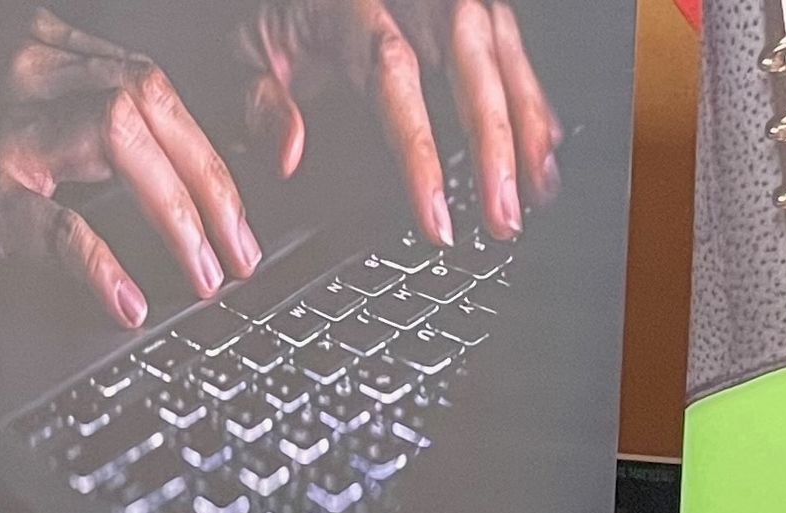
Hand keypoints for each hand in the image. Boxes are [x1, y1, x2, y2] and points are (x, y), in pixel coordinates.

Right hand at [0, 10, 263, 325]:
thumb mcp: (61, 139)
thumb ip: (133, 140)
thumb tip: (229, 170)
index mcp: (54, 56)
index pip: (154, 87)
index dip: (209, 153)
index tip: (239, 218)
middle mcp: (30, 75)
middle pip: (145, 102)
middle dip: (206, 181)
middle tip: (235, 254)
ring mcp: (6, 129)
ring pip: (116, 137)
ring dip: (175, 212)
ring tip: (201, 272)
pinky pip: (58, 223)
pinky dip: (102, 265)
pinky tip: (128, 299)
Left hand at [235, 0, 561, 244]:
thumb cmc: (270, 16)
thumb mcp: (242, 52)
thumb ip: (259, 102)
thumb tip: (288, 155)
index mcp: (351, 5)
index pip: (395, 75)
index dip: (421, 152)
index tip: (436, 217)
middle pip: (470, 58)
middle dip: (496, 144)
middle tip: (503, 217)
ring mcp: (441, 0)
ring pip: (502, 48)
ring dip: (526, 122)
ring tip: (535, 192)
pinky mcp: (462, 12)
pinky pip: (508, 48)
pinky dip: (529, 98)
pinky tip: (542, 146)